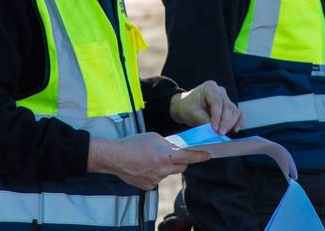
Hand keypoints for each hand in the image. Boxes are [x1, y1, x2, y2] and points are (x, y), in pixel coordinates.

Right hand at [87, 132, 210, 190]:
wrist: (116, 157)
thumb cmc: (133, 144)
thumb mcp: (154, 138)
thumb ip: (168, 144)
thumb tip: (176, 148)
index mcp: (166, 156)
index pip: (189, 157)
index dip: (200, 156)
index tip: (209, 154)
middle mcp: (164, 170)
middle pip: (181, 166)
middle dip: (181, 160)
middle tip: (175, 154)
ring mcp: (156, 180)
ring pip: (168, 173)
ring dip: (165, 166)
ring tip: (151, 159)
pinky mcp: (149, 186)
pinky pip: (157, 179)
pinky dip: (154, 173)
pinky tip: (144, 167)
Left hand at [169, 80, 243, 135]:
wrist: (186, 106)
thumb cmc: (188, 107)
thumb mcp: (193, 112)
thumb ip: (204, 120)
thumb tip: (215, 130)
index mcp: (210, 87)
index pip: (217, 102)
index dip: (217, 117)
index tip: (215, 129)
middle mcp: (220, 91)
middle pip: (228, 107)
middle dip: (225, 122)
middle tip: (219, 134)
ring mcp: (226, 99)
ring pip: (235, 111)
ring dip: (231, 124)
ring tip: (222, 133)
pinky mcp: (229, 107)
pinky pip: (238, 114)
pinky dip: (238, 122)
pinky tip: (235, 130)